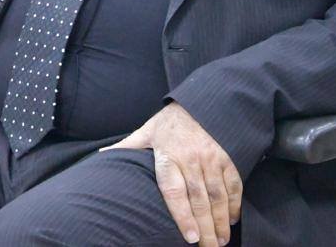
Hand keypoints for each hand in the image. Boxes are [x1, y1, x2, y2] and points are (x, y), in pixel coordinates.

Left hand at [104, 102, 241, 246]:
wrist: (198, 103)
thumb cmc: (168, 124)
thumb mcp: (145, 132)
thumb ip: (127, 148)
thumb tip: (100, 157)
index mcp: (167, 156)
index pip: (175, 191)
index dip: (182, 216)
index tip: (189, 238)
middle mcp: (191, 159)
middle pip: (199, 200)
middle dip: (205, 228)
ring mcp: (212, 159)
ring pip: (218, 196)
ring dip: (221, 221)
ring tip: (220, 242)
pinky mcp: (228, 158)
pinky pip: (233, 185)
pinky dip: (235, 205)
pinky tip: (233, 221)